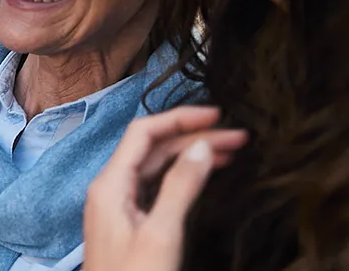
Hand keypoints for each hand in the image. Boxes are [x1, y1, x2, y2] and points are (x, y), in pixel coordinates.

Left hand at [83, 106, 248, 270]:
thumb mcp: (162, 233)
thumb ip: (181, 187)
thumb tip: (200, 146)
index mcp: (110, 184)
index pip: (144, 133)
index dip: (180, 118)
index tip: (217, 115)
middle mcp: (111, 188)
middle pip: (153, 148)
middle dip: (194, 137)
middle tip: (238, 136)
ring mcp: (119, 205)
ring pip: (157, 167)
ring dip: (191, 155)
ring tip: (232, 151)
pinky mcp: (130, 221)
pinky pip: (156, 186)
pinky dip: (183, 176)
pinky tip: (205, 173)